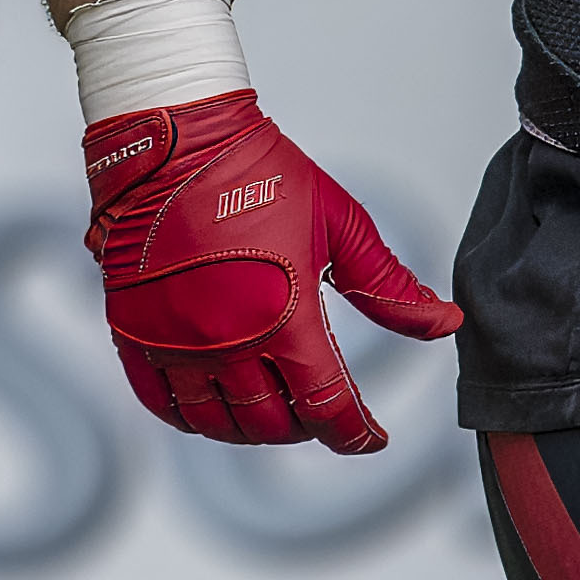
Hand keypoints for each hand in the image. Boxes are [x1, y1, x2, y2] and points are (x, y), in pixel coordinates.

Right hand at [82, 92, 461, 452]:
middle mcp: (227, 342)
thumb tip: (445, 324)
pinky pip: (163, 405)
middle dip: (308, 427)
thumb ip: (389, 286)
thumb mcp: (341, 225)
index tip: (372, 438)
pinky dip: (194, 420)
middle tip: (322, 411)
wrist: (176, 140)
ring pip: (219, 424)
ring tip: (275, 413)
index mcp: (285, 318)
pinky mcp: (134, 332)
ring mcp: (175, 342)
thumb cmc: (261, 172)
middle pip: (273, 423)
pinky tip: (216, 410)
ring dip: (253, 430)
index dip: (355, 433)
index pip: (327, 406)